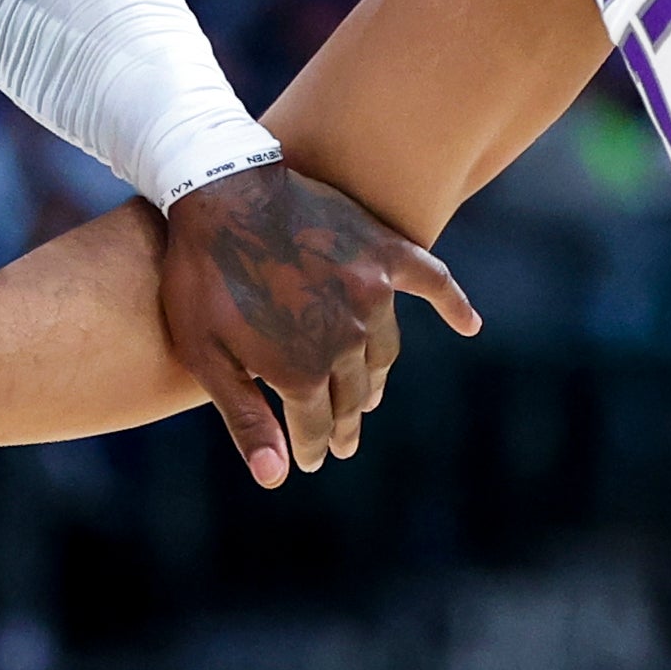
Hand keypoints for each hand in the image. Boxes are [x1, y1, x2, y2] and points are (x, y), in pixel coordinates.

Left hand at [156, 166, 477, 485]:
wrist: (219, 190)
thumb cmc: (201, 278)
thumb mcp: (208, 356)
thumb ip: (246, 418)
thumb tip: (278, 479)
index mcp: (302, 370)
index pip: (318, 426)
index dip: (314, 447)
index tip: (312, 460)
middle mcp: (347, 340)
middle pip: (353, 395)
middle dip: (345, 421)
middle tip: (342, 439)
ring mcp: (372, 294)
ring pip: (384, 353)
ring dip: (376, 380)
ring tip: (369, 396)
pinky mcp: (385, 252)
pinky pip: (432, 282)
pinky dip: (453, 306)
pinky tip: (470, 324)